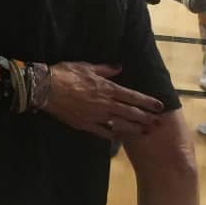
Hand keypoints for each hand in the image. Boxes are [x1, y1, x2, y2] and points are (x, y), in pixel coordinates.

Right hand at [40, 62, 165, 138]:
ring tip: (146, 132)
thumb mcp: (87, 66)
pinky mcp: (86, 124)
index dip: (147, 102)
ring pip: (120, 124)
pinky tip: (121, 138)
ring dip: (135, 128)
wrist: (45, 88)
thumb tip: (119, 67)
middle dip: (146, 118)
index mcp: (107, 88)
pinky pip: (103, 132)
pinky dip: (114, 136)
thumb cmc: (65, 74)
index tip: (159, 106)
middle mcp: (105, 103)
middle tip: (159, 123)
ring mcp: (96, 116)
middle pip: (131, 112)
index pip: (133, 96)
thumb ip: (105, 69)